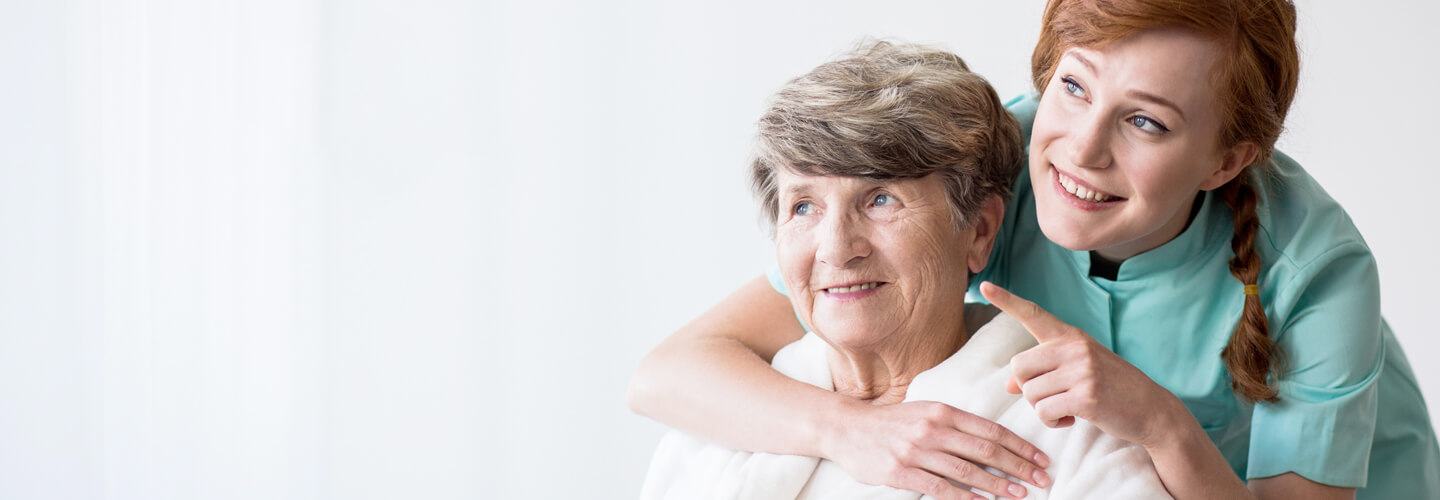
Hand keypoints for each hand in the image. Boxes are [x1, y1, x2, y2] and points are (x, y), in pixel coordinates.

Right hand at [823, 399, 1052, 499]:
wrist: (847, 428)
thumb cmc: (892, 423)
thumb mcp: (925, 412)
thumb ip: (956, 424)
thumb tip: (994, 441)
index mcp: (943, 411)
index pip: (990, 430)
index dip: (1019, 446)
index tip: (1040, 459)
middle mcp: (933, 429)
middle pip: (985, 450)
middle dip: (1018, 467)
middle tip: (1040, 480)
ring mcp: (916, 451)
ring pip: (967, 471)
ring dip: (997, 485)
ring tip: (1019, 495)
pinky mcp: (902, 472)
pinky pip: (940, 488)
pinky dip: (964, 498)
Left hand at [980, 281, 1184, 447]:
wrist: (1152, 409)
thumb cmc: (1110, 388)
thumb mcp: (1076, 372)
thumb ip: (1043, 372)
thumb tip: (1008, 384)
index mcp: (1070, 336)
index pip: (1033, 314)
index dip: (1007, 300)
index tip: (984, 286)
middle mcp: (1074, 348)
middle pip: (1018, 366)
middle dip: (1027, 387)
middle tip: (1052, 395)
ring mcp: (1081, 371)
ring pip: (1029, 393)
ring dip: (1042, 408)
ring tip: (1067, 407)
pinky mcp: (1086, 397)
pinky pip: (1044, 412)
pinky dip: (1053, 422)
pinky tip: (1072, 419)